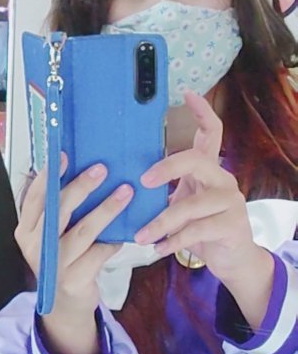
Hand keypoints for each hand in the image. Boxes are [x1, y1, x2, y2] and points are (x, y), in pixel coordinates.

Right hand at [16, 158, 132, 353]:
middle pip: (58, 211)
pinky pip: (99, 254)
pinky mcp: (73, 280)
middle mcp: (36, 247)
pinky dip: (113, 242)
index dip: (47, 177)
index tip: (63, 155)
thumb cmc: (61, 260)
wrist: (64, 306)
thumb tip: (82, 171)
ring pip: (83, 231)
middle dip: (81, 187)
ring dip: (106, 209)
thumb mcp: (51, 236)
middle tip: (102, 169)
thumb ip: (58, 211)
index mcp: (26, 231)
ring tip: (126, 192)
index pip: (34, 199)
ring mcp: (54, 265)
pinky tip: (123, 235)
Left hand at [134, 91, 273, 326]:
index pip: (212, 133)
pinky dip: (173, 242)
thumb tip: (122, 181)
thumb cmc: (199, 228)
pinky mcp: (232, 225)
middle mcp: (222, 179)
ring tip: (141, 236)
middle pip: (197, 160)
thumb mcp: (180, 204)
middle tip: (142, 182)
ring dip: (161, 222)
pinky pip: (197, 231)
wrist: (231, 259)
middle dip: (167, 167)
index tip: (187, 94)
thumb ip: (163, 190)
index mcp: (208, 170)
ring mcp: (230, 202)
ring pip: (192, 205)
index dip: (202, 113)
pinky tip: (158, 248)